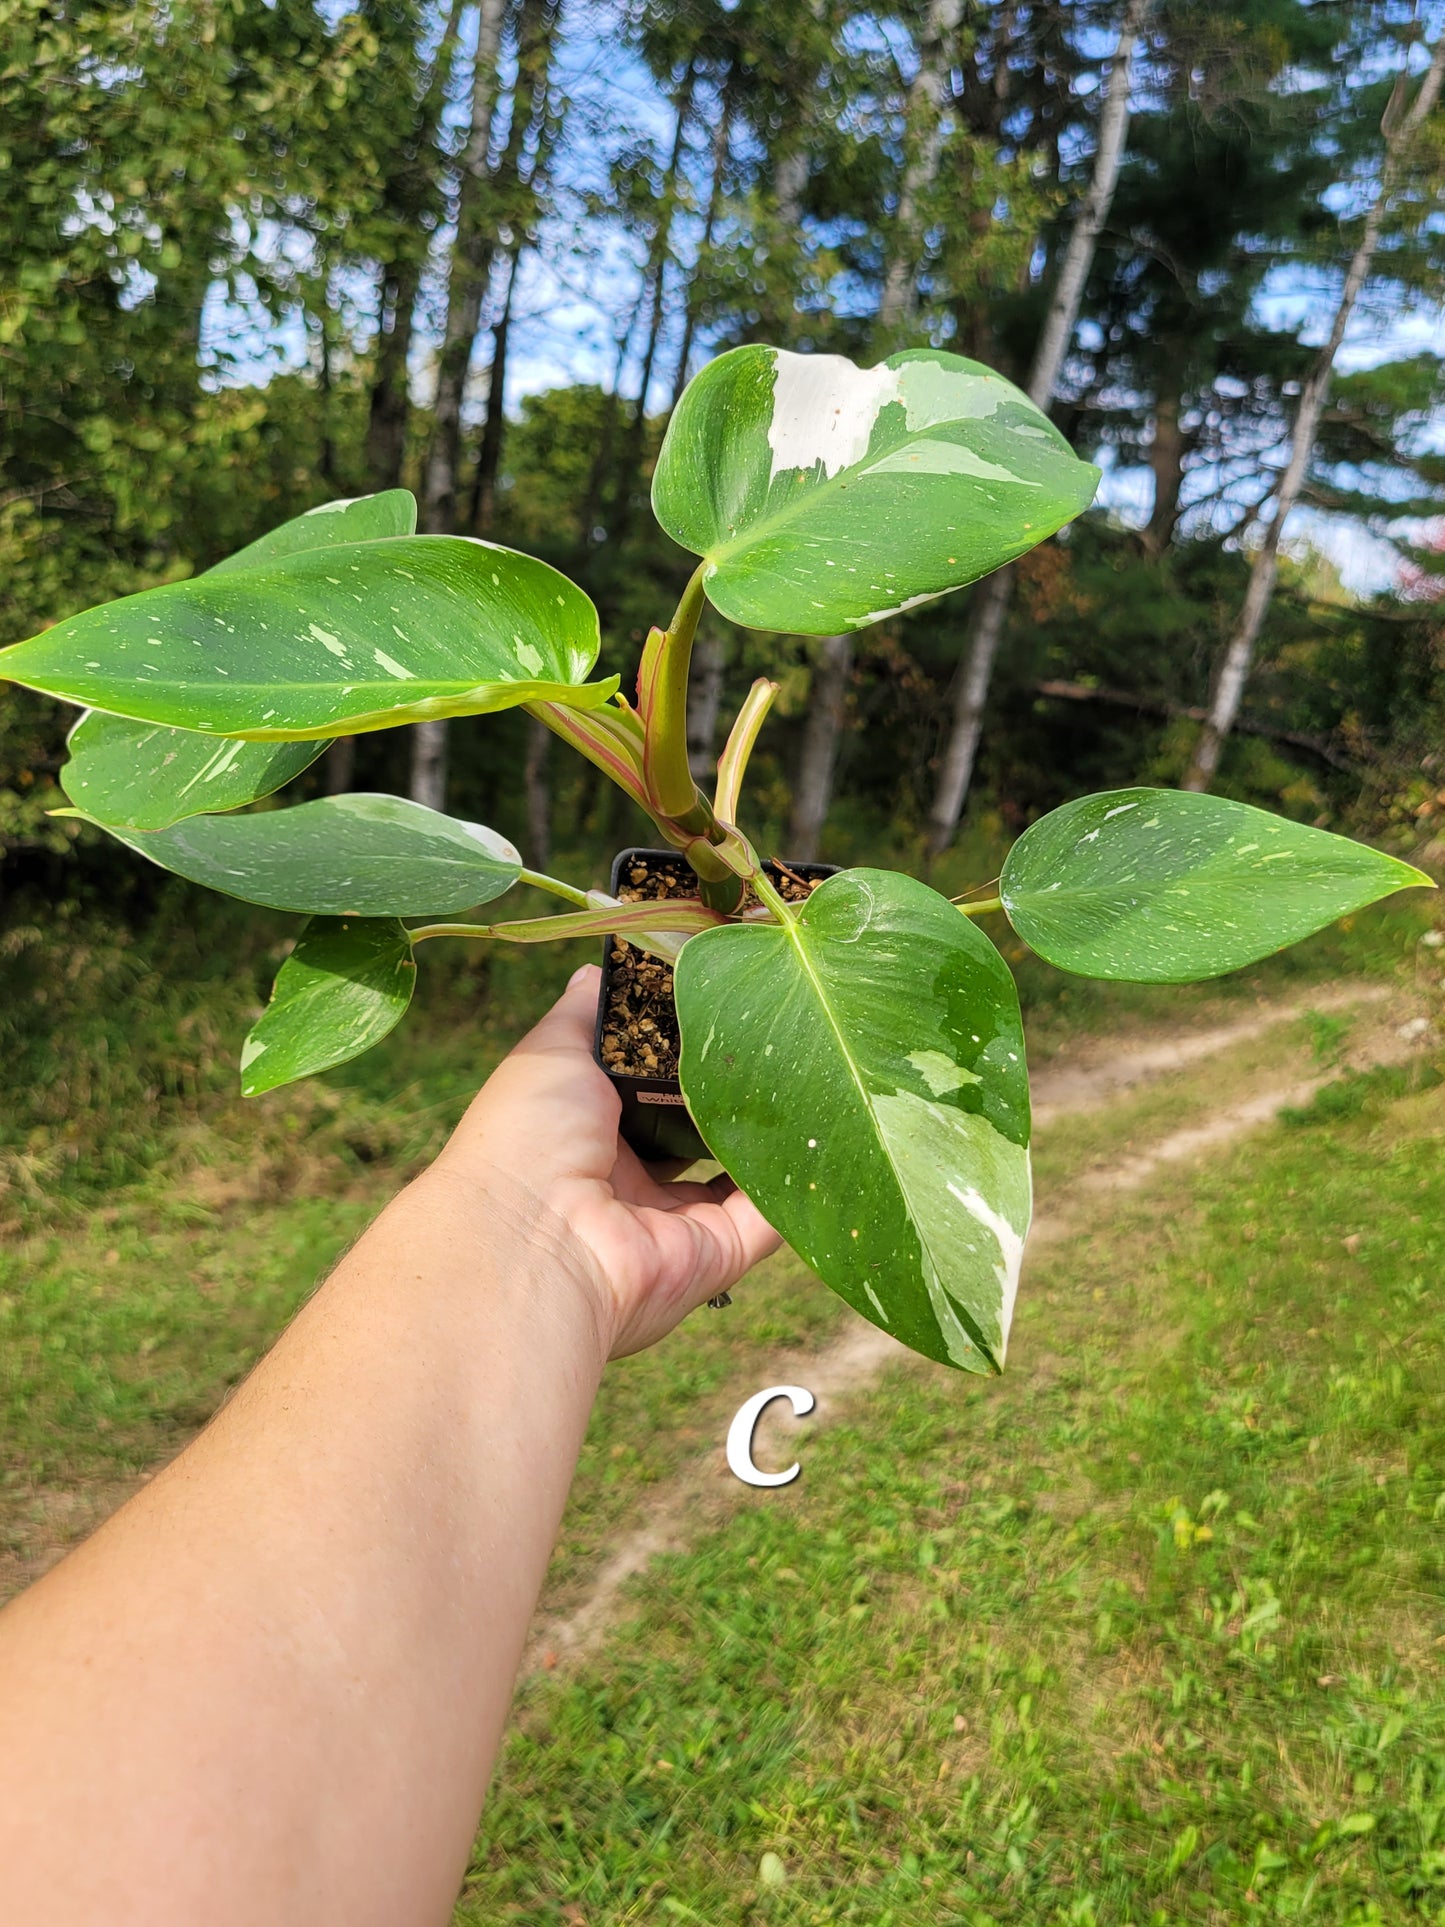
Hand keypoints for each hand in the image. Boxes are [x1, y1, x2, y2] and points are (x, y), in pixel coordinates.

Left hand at [428, 964, 780, 1357]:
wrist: (531, 1240)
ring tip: (813, 1072)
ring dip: (774, 1132)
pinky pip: (770, 1217)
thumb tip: (600, 965)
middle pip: (700, 1127)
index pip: (648, 1087)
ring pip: (743, 1171)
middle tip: (781, 1034)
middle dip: (734, 1090)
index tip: (725, 1005)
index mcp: (590, 1133)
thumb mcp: (551, 1051)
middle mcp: (634, 1181)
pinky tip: (825, 1131)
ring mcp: (678, 1222)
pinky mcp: (717, 1253)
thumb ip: (587, 1011)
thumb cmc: (527, 1137)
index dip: (683, 1052)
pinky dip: (796, 1183)